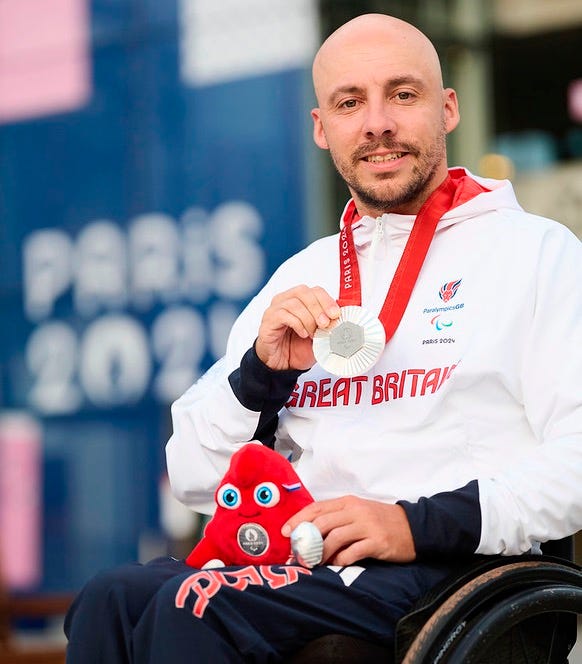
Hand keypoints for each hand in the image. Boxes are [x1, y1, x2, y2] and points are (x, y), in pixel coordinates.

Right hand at [255, 285, 339, 370]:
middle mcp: (285, 300)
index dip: (326, 300)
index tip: (335, 314)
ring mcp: (275, 309)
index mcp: (299, 300)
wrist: (282, 364)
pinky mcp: (268, 321)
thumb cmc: (299, 347)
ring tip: (312, 334)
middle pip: (303, 292)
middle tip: (325, 324)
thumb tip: (342, 317)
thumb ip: (328, 324)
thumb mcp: (319, 335)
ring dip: (308, 320)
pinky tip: (302, 334)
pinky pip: (283, 315)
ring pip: (294, 304)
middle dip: (318, 308)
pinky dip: (297, 324)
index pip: (314, 290)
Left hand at [282, 496, 415, 565]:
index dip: (298, 520)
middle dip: (306, 541)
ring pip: (334, 538)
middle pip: (322, 523)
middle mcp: (356, 511)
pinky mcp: (377, 542)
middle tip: (298, 555)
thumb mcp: (359, 511)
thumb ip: (337, 518)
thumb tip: (310, 533)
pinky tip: (338, 564)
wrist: (414, 527)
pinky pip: (352, 552)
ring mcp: (367, 526)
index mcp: (348, 502)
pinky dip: (341, 560)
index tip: (286, 532)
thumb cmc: (381, 520)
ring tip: (316, 563)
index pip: (317, 508)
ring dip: (321, 553)